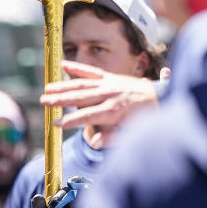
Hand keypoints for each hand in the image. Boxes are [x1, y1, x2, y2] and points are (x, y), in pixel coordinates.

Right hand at [40, 61, 168, 143]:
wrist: (163, 97)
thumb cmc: (146, 119)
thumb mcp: (132, 133)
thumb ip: (112, 138)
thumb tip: (94, 143)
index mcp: (114, 111)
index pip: (87, 116)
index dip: (70, 121)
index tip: (56, 124)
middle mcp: (109, 94)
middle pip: (80, 98)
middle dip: (60, 100)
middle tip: (43, 102)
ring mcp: (109, 83)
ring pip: (82, 84)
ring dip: (63, 86)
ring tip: (47, 89)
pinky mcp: (110, 77)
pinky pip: (91, 71)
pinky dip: (77, 67)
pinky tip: (62, 64)